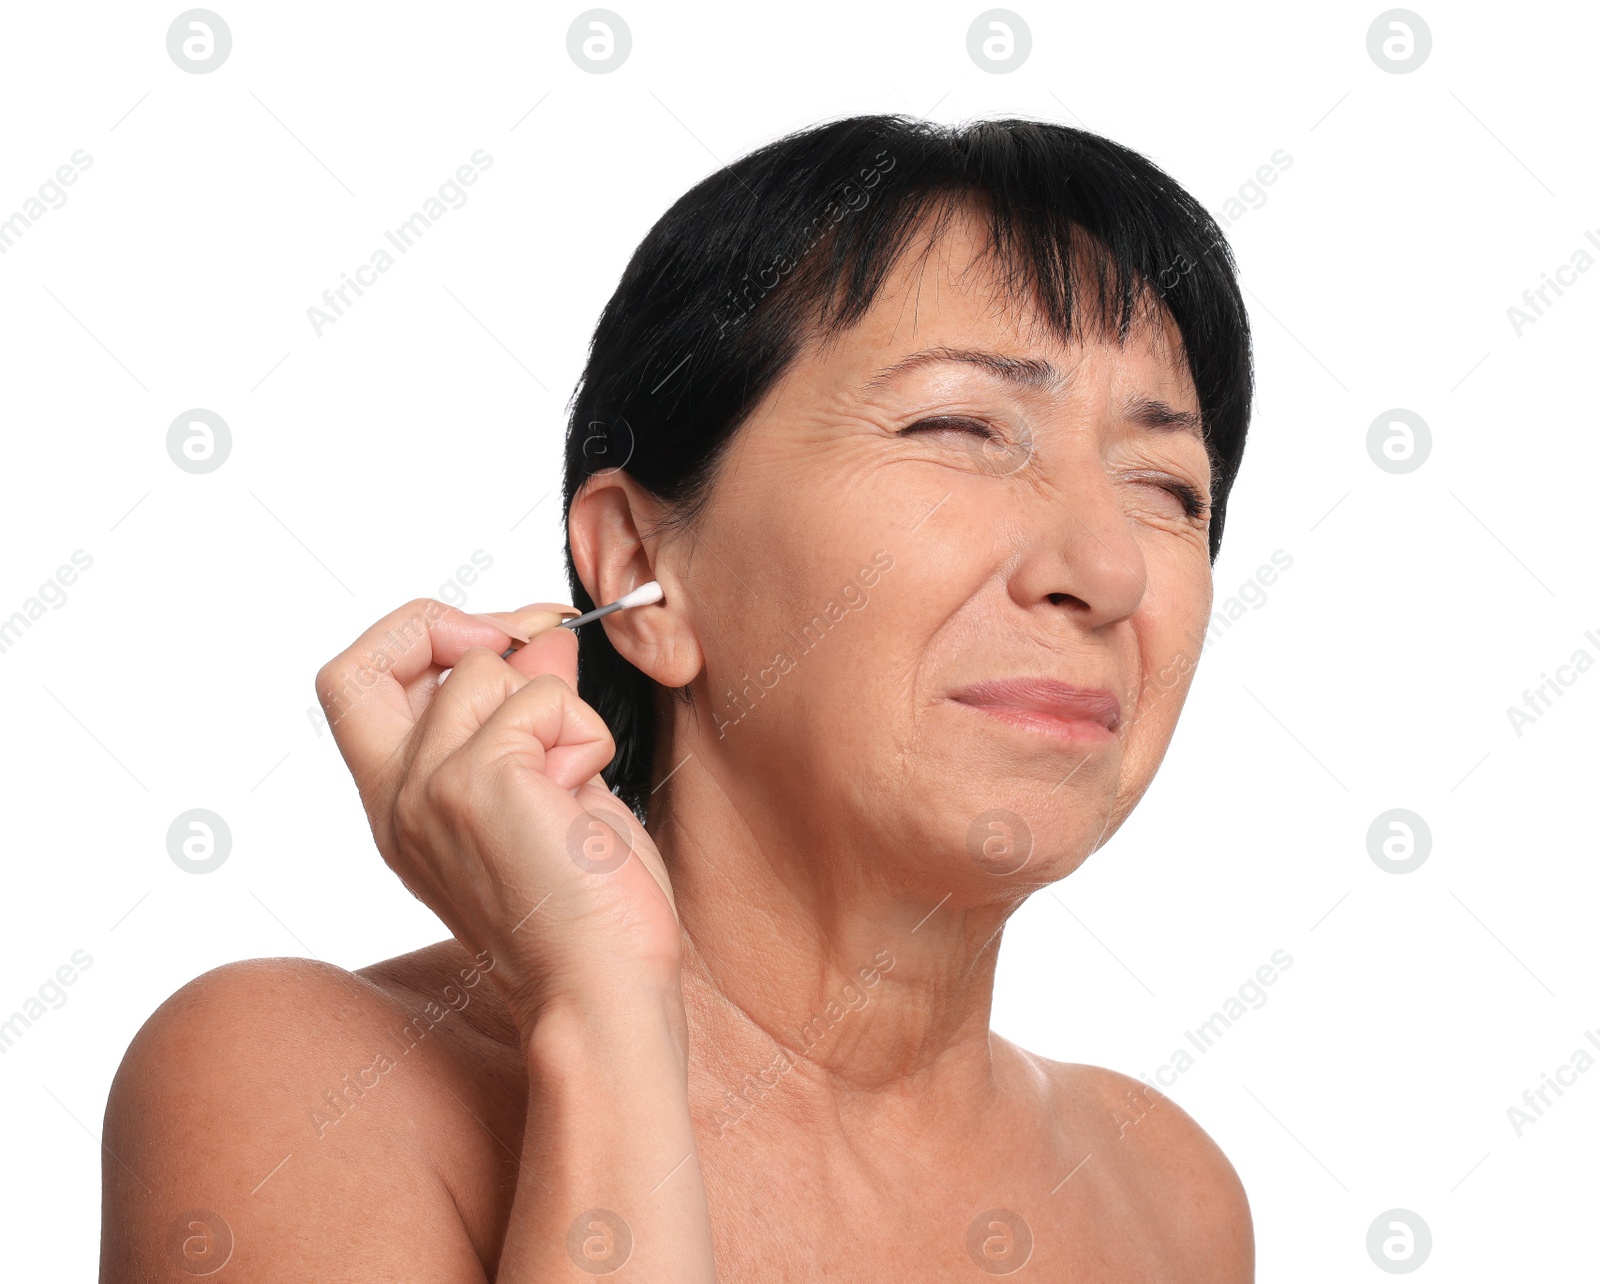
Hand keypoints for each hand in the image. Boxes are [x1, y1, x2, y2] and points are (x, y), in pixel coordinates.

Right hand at [314, 598, 682, 1029]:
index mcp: (401, 805)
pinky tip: (583, 801)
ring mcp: (429, 788)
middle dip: (460, 623)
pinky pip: (545, 700)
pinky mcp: (477, 784)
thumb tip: (539, 640)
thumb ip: (527, 718)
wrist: (603, 989)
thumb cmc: (587, 913)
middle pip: (385, 651)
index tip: (490, 639)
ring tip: (573, 787)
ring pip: (490, 668)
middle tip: (536, 651)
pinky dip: (584, 735)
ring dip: (557, 708)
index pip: (352, 680)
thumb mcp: (550, 792)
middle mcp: (397, 797)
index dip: (414, 635)